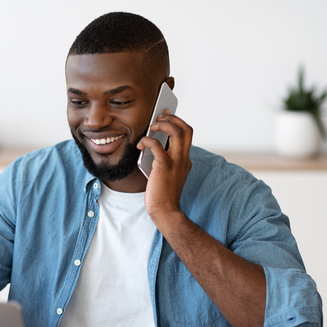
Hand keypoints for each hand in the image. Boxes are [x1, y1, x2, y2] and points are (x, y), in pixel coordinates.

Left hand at [136, 109, 192, 227]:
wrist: (165, 210)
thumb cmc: (162, 194)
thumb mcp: (167, 174)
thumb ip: (164, 159)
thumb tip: (152, 143)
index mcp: (185, 160)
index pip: (187, 135)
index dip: (177, 122)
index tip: (166, 116)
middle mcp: (184, 158)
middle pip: (186, 128)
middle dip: (173, 119)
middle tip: (159, 118)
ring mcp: (176, 161)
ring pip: (177, 131)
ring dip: (163, 124)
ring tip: (152, 126)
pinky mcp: (164, 165)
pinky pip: (157, 144)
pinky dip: (147, 140)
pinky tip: (140, 144)